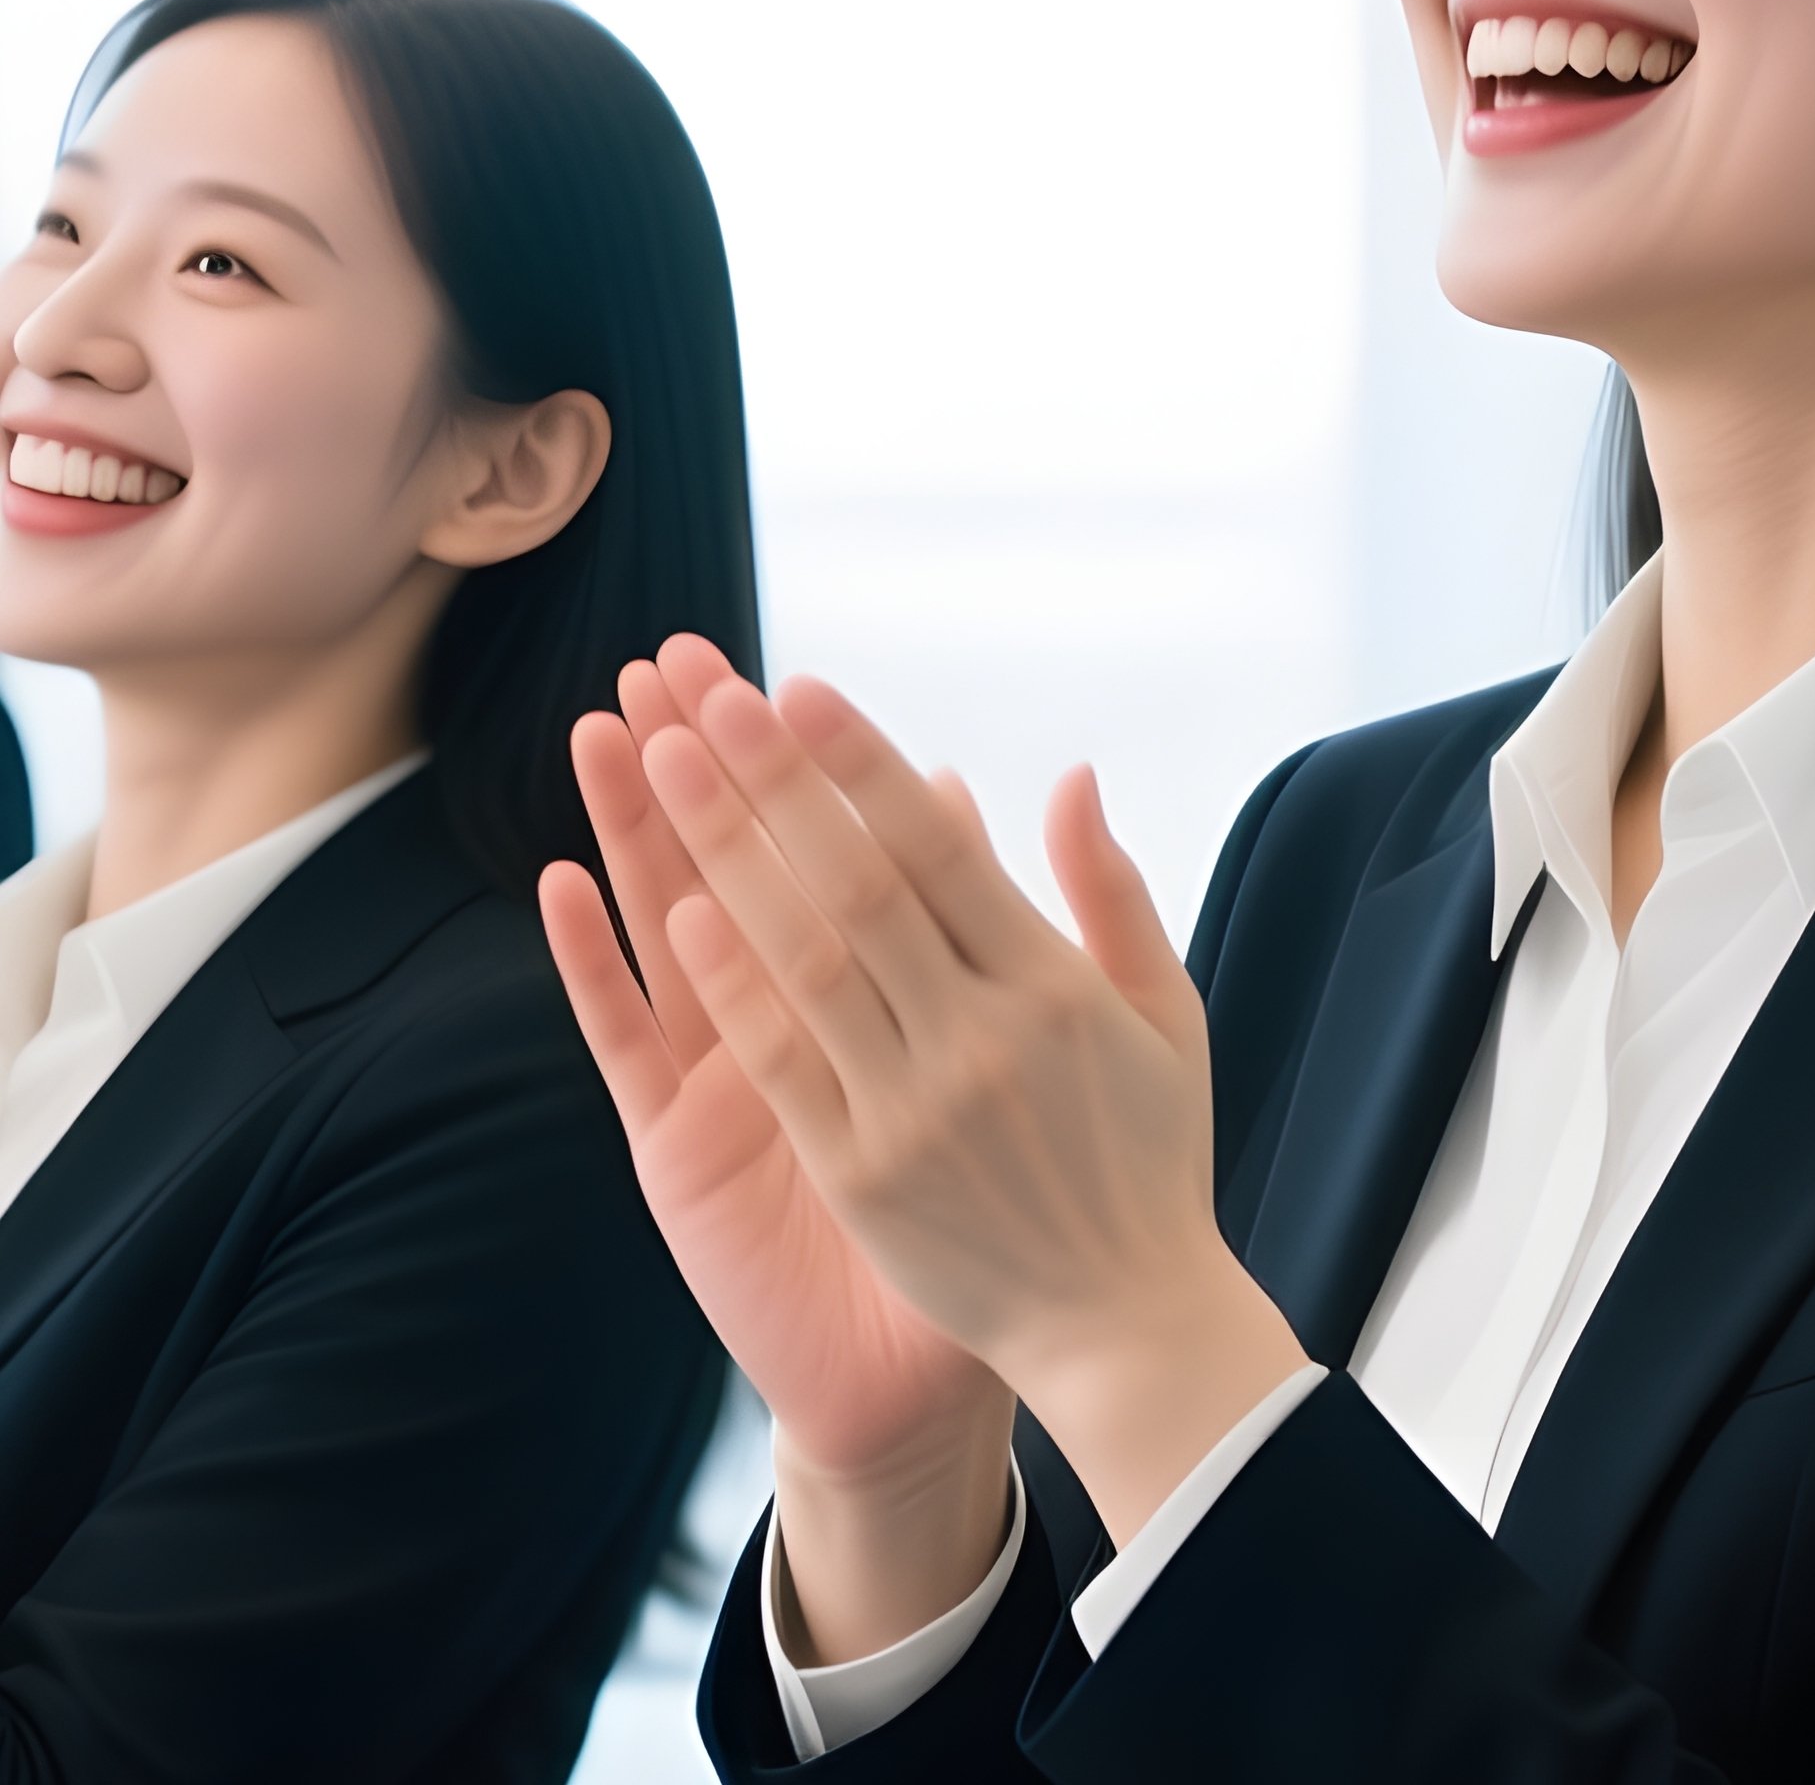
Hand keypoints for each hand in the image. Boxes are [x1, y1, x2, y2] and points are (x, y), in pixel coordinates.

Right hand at [539, 642, 1015, 1659]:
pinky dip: (590, 967)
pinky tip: (562, 883)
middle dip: (709, 767)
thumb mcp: (1040, 1060)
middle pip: (737, 868)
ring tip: (604, 729)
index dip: (804, 766)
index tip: (777, 674)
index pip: (833, 851)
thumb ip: (1030, 925)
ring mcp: (724, 1078)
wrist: (946, 1365)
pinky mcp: (676, 1149)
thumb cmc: (1003, 1210)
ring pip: (668, 930)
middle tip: (667, 661)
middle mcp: (792, 1018)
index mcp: (881, 991)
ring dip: (635, 830)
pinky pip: (628, 1045)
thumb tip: (978, 790)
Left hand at [629, 636, 1309, 1543]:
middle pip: (855, 883)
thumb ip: (1113, 892)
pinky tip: (680, 914)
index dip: (861, 764)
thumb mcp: (1165, 1016)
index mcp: (1053, 987)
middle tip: (705, 693)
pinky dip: (732, 987)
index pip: (938, 848)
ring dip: (726, 856)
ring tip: (665, 764)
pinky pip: (782, 1065)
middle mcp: (980, 1037)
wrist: (1125, 1328)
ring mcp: (913, 1109)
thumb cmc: (1147, 1160)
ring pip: (804, 959)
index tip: (797, 690)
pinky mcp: (861, 1177)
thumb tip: (1072, 775)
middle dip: (774, 781)